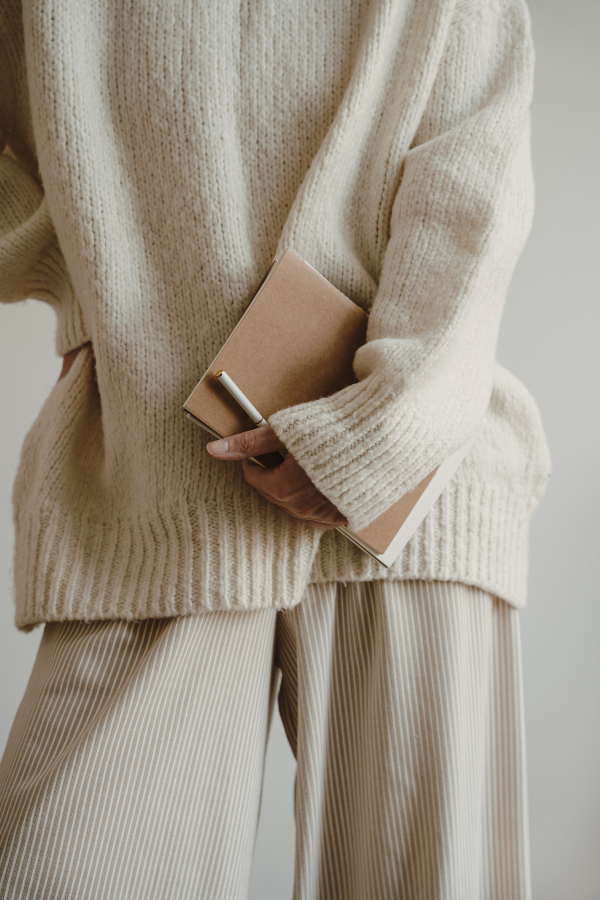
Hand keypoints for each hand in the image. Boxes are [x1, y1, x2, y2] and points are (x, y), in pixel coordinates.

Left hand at [207, 425, 346, 529]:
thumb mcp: (285, 431)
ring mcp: (324, 516)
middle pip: (272, 492)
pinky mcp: (343, 517)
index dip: (255, 459)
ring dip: (292, 485)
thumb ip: (248, 443)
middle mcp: (302, 508)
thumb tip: (214, 450)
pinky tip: (321, 479)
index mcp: (284, 489)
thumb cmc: (333, 431)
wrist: (380, 438)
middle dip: (273, 472)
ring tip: (306, 462)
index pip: (254, 478)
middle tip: (287, 451)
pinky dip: (313, 497)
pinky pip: (316, 513)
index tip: (266, 446)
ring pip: (293, 503)